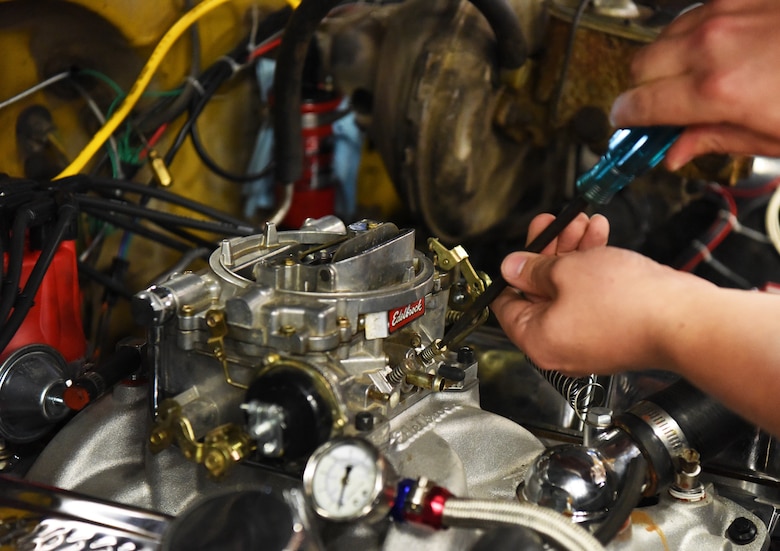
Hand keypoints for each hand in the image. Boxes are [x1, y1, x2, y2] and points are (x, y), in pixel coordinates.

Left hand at [491, 214, 714, 374]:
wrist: (685, 320)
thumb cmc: (627, 303)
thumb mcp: (566, 271)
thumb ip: (533, 268)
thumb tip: (511, 268)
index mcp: (537, 340)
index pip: (506, 306)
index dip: (511, 273)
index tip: (520, 249)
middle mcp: (559, 347)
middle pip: (541, 294)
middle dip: (549, 251)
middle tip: (553, 224)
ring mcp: (588, 342)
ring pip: (570, 290)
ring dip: (575, 252)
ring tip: (582, 221)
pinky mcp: (614, 333)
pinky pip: (593, 298)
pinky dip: (594, 269)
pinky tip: (600, 236)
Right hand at [609, 0, 779, 169]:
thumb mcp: (771, 137)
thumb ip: (712, 140)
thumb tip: (674, 152)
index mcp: (715, 91)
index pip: (638, 105)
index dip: (625, 120)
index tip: (626, 127)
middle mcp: (712, 45)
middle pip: (639, 67)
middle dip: (641, 90)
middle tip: (658, 110)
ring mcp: (725, 12)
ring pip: (662, 37)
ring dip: (664, 62)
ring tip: (689, 81)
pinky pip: (693, 14)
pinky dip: (691, 35)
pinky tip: (714, 52)